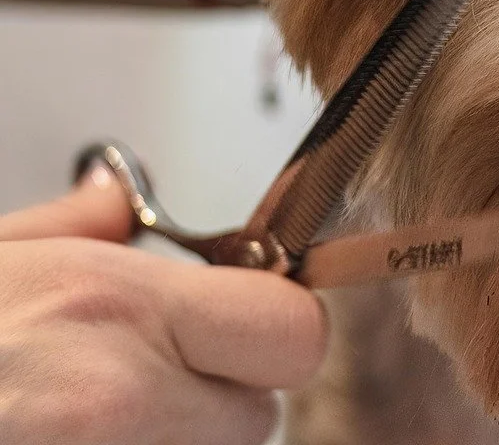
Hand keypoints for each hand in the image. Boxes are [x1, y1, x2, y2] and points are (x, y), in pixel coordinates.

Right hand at [0, 166, 328, 444]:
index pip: (296, 332)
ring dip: (185, 430)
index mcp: (121, 307)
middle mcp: (126, 394)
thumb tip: (114, 199)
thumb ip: (80, 228)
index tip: (252, 314)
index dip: (285, 324)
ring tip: (101, 399)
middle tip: (167, 366)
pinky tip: (80, 427)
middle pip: (262, 412)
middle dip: (229, 389)